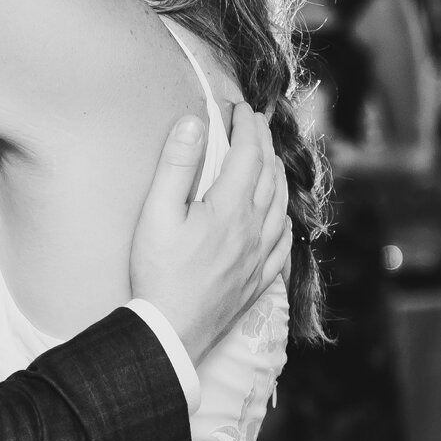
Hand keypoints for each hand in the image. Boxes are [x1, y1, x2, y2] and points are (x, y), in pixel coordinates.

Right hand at [127, 106, 290, 366]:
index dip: (247, 127)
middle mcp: (254, 229)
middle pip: (269, 175)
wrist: (171, 330)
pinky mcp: (258, 280)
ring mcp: (260, 256)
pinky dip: (284, 220)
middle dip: (263, 144)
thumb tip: (194, 124)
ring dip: (277, 176)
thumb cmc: (158, 272)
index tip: (241, 109)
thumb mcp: (157, 213)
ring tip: (269, 161)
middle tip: (255, 125)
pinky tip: (280, 220)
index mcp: (231, 208)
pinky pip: (284, 243)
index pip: (248, 154)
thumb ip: (177, 165)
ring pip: (281, 206)